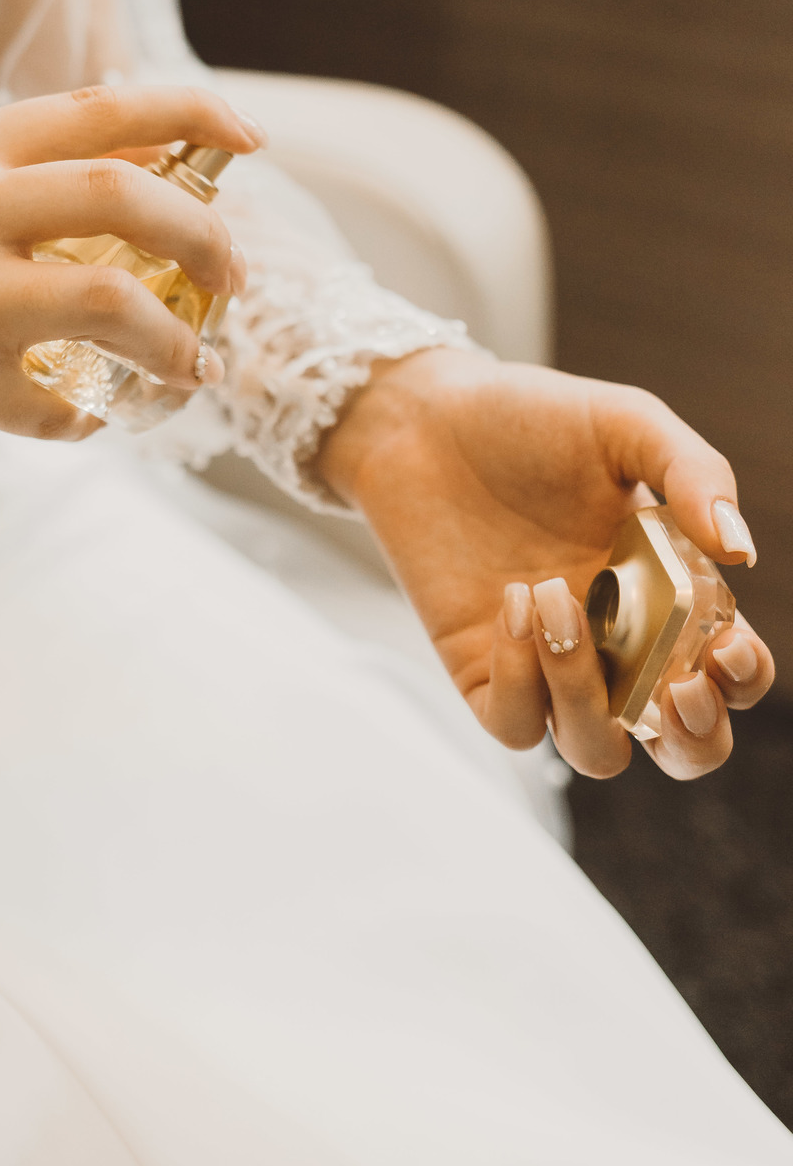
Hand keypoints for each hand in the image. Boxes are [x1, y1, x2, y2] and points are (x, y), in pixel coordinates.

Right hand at [0, 84, 258, 460]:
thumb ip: (24, 171)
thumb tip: (155, 162)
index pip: (101, 108)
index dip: (193, 113)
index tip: (250, 139)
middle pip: (126, 196)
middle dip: (208, 236)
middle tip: (233, 275)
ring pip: (114, 302)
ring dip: (175, 341)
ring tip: (189, 365)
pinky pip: (59, 407)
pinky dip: (89, 418)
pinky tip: (85, 416)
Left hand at [319, 348, 773, 779]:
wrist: (425, 417)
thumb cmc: (530, 418)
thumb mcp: (624, 423)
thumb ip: (692, 472)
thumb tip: (740, 550)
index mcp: (668, 593)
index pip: (727, 671)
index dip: (741, 679)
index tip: (725, 644)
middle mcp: (616, 642)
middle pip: (680, 747)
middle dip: (696, 740)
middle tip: (676, 685)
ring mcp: (547, 662)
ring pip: (596, 749)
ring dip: (586, 694)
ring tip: (554, 595)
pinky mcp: (481, 668)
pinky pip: (515, 723)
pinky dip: (520, 680)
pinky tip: (511, 601)